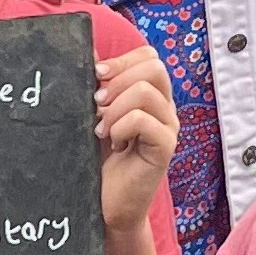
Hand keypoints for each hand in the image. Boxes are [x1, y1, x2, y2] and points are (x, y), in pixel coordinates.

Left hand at [94, 40, 178, 232]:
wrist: (107, 204)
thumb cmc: (100, 161)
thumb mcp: (94, 116)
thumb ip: (96, 86)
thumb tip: (87, 50)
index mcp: (151, 96)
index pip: (150, 57)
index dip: (122, 60)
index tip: (96, 75)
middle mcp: (165, 108)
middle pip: (154, 66)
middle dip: (118, 79)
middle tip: (97, 103)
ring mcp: (168, 127)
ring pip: (147, 91)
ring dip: (115, 108)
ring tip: (101, 129)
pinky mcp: (165, 147)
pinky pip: (145, 120)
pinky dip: (121, 127)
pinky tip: (114, 144)